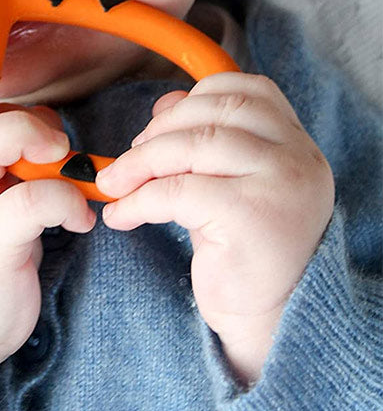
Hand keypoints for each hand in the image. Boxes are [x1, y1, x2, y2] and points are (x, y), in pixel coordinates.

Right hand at [0, 106, 95, 388]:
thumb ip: (15, 176)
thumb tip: (55, 141)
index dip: (23, 117)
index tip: (53, 143)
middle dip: (24, 126)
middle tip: (60, 147)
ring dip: (49, 162)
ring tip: (78, 188)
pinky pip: (27, 203)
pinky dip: (66, 201)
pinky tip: (80, 222)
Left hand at [95, 73, 334, 384]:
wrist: (268, 321)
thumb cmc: (242, 247)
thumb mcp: (230, 180)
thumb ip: (208, 136)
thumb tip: (164, 102)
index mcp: (296, 141)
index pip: (247, 89)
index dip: (193, 98)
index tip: (158, 124)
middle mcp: (298, 157)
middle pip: (215, 112)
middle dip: (159, 131)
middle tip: (127, 161)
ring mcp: (280, 184)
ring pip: (193, 146)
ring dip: (140, 163)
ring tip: (113, 185)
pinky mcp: (251, 217)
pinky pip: (178, 191)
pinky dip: (138, 201)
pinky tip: (121, 217)